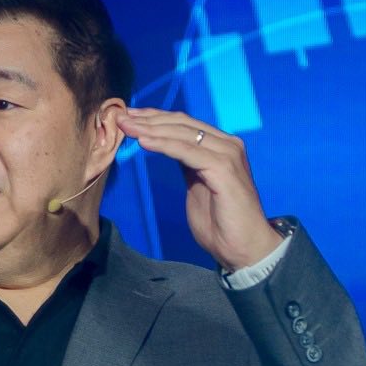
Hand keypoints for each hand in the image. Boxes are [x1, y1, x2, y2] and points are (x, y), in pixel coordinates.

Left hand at [115, 106, 284, 271]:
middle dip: (148, 120)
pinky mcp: (224, 169)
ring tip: (126, 128)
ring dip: (150, 129)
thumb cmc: (221, 223)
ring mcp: (228, 155)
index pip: (183, 123)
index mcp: (221, 146)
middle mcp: (227, 144)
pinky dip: (164, 145)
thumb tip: (164, 146)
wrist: (245, 248)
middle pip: (181, 124)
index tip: (129, 117)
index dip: (154, 117)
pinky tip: (143, 142)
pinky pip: (187, 152)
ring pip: (182, 134)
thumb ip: (187, 164)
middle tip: (120, 118)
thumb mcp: (198, 185)